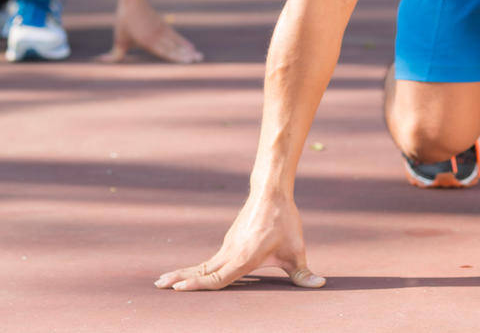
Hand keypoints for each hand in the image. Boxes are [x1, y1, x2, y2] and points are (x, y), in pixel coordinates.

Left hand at [98, 1, 202, 63]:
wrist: (133, 1)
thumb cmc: (124, 21)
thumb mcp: (119, 39)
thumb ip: (115, 54)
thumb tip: (102, 61)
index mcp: (147, 41)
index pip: (164, 52)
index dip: (176, 57)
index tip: (187, 62)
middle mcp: (157, 37)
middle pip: (174, 48)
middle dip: (185, 55)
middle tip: (197, 61)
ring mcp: (163, 31)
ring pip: (177, 42)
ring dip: (188, 50)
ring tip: (199, 56)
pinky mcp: (164, 26)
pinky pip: (176, 36)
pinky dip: (184, 42)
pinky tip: (191, 47)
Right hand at [155, 192, 324, 290]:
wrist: (271, 192)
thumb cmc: (285, 222)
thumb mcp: (297, 250)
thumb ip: (304, 273)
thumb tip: (320, 285)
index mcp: (243, 258)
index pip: (217, 277)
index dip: (198, 285)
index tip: (179, 287)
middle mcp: (230, 252)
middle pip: (201, 270)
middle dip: (180, 278)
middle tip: (159, 285)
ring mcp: (228, 245)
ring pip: (203, 264)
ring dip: (184, 272)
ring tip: (164, 280)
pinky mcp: (230, 240)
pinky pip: (211, 259)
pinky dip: (197, 268)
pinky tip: (191, 273)